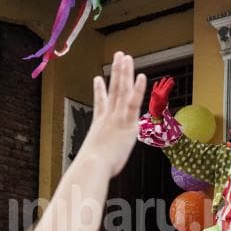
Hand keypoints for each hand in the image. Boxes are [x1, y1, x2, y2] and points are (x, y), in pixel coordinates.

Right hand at [77, 52, 145, 177]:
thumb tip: (88, 174)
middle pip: (113, 90)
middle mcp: (108, 117)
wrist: (93, 166)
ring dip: (124, 72)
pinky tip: (141, 76)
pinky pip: (133, 102)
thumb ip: (94, 162)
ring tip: (125, 56)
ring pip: (121, 90)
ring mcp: (117, 117)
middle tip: (118, 57)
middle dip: (116, 72)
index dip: (99, 90)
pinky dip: (137, 88)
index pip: (100, 104)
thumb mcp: (94, 163)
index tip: (98, 79)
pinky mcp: (127, 122)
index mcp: (99, 125)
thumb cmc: (92, 169)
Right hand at [149, 76, 174, 118]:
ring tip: (164, 78)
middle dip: (168, 83)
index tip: (172, 80)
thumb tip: (153, 92)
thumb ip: (154, 97)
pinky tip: (156, 82)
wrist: (154, 114)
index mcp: (163, 96)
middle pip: (165, 87)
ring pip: (161, 87)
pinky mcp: (154, 96)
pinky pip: (155, 89)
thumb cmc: (156, 110)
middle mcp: (161, 95)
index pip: (167, 88)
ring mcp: (158, 95)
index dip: (169, 84)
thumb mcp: (155, 104)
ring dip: (163, 83)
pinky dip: (156, 85)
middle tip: (171, 78)